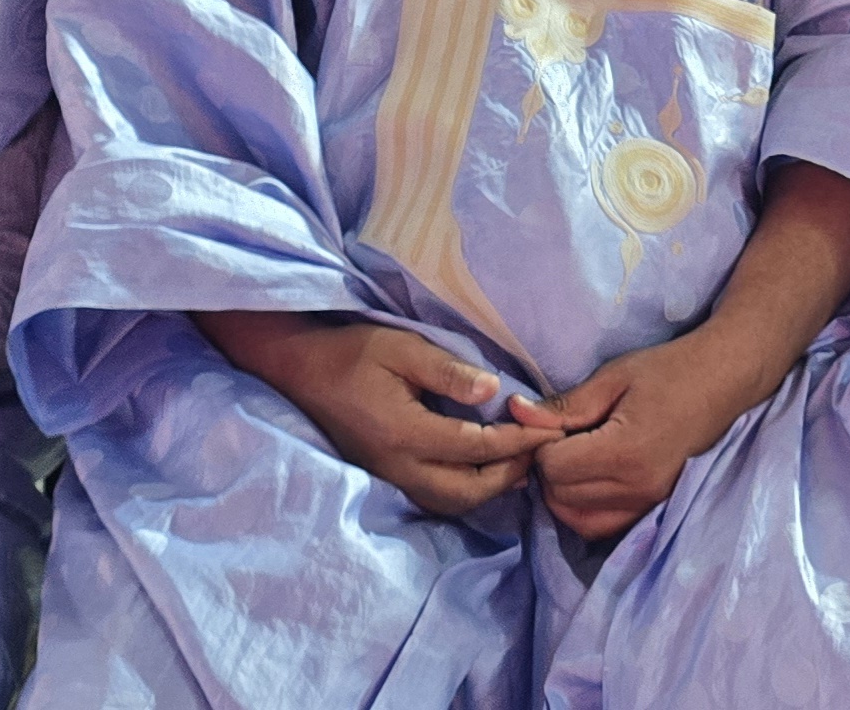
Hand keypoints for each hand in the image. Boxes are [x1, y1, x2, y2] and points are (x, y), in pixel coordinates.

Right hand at [194, 313, 559, 516]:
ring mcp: (389, 476)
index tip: (549, 429)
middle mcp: (398, 465)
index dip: (518, 442)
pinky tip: (481, 469)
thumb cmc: (353, 352)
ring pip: (451, 502)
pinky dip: (465, 491)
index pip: (476, 448)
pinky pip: (433, 497)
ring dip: (489, 489)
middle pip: (467, 491)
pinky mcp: (384, 476)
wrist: (300, 370)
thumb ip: (448, 372)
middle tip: (537, 451)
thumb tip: (495, 391)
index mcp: (405, 432)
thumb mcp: (402, 348)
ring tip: (516, 462)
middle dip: (509, 474)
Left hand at [510, 332, 755, 540]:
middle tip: (562, 438)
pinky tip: (589, 479)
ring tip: (574, 458)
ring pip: (578, 520)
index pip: (553, 468)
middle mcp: (637, 488)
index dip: (542, 444)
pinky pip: (604, 526)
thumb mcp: (613, 378)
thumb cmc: (669, 371)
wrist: (723, 381)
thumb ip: (564, 405)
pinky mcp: (655, 509)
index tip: (553, 423)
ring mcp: (649, 504)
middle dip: (550, 469)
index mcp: (625, 452)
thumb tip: (515, 413)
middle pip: (561, 497)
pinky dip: (585, 509)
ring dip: (563, 494)